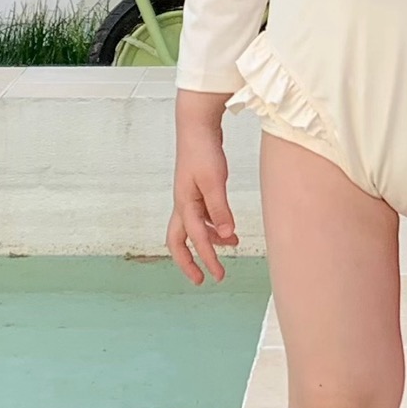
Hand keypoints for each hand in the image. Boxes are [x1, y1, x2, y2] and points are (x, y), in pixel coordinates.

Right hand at [167, 124, 238, 284]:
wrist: (197, 127)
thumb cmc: (203, 151)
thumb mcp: (214, 181)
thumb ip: (219, 209)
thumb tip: (226, 235)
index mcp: (184, 204)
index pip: (195, 238)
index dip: (207, 258)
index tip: (218, 275)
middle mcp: (182, 204)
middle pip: (177, 241)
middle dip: (187, 262)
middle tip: (200, 280)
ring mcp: (188, 198)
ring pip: (192, 229)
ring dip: (208, 243)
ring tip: (230, 249)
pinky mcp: (197, 191)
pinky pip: (202, 217)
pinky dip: (213, 227)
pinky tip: (229, 229)